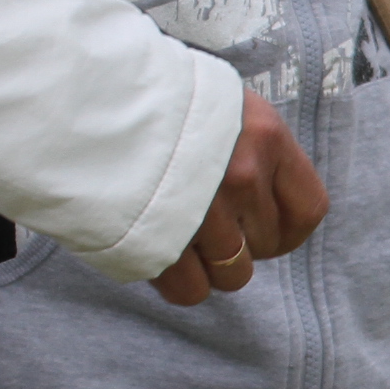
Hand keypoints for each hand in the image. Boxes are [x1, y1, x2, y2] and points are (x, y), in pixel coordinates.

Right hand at [152, 89, 326, 304]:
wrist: (80, 98)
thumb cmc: (155, 102)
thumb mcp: (221, 106)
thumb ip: (253, 149)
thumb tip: (269, 201)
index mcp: (265, 135)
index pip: (308, 210)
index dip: (287, 231)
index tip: (261, 229)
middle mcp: (242, 173)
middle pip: (265, 247)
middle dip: (240, 244)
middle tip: (204, 222)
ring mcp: (203, 209)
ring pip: (232, 275)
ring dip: (207, 265)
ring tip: (179, 235)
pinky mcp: (161, 240)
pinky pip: (190, 290)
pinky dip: (176, 282)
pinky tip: (159, 252)